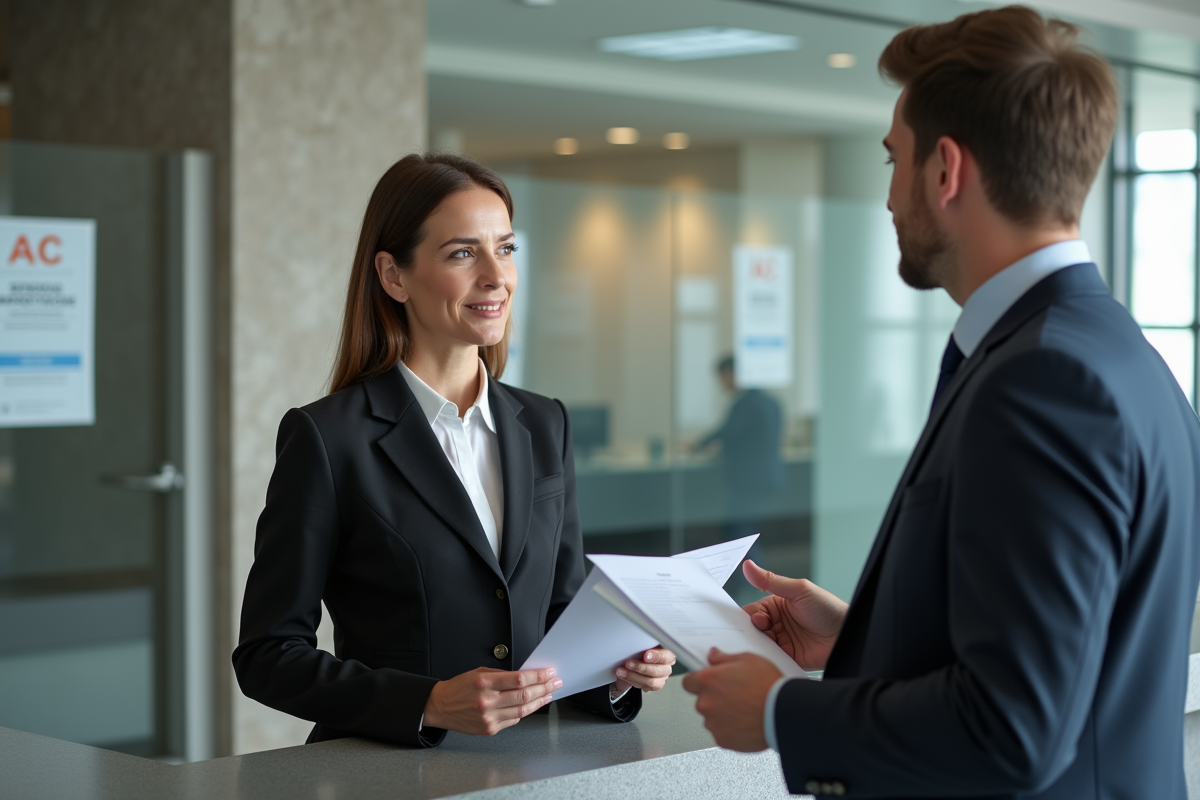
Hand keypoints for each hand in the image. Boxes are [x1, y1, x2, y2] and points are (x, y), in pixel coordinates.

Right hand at [423, 667, 559, 735]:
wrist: (441, 706)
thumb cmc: (459, 688)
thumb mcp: (479, 673)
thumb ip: (501, 675)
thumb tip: (525, 676)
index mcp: (484, 684)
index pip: (519, 679)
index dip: (538, 676)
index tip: (549, 673)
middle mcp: (487, 702)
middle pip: (524, 695)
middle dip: (544, 688)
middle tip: (555, 683)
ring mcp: (489, 718)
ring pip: (522, 710)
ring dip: (539, 702)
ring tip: (548, 695)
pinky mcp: (490, 729)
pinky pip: (513, 720)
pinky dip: (525, 712)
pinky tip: (532, 705)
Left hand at [612, 647, 675, 693]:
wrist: (634, 662)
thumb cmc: (640, 650)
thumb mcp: (643, 644)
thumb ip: (643, 644)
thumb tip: (636, 641)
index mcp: (667, 653)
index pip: (666, 655)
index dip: (656, 656)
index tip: (645, 655)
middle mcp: (667, 666)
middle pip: (658, 671)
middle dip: (641, 667)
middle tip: (628, 663)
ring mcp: (662, 677)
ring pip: (650, 681)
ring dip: (633, 676)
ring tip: (621, 671)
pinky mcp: (655, 685)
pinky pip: (644, 687)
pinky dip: (631, 680)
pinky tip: (623, 676)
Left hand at [681, 649, 781, 751]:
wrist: (784, 713)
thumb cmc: (768, 685)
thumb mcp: (748, 659)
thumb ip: (724, 658)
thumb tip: (713, 655)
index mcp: (708, 680)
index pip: (688, 682)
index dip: (698, 682)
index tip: (708, 683)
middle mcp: (706, 702)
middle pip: (701, 701)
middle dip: (714, 698)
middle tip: (735, 696)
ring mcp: (713, 723)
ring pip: (712, 718)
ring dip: (722, 715)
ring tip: (744, 710)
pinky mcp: (723, 740)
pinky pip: (722, 733)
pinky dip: (731, 730)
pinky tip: (746, 722)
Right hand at [741, 560, 846, 670]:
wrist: (847, 635)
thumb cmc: (828, 609)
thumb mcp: (799, 590)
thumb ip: (771, 581)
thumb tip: (748, 566)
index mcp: (776, 606)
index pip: (752, 610)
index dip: (748, 615)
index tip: (754, 619)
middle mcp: (776, 623)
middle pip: (752, 629)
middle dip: (751, 631)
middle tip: (762, 631)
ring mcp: (781, 641)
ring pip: (759, 644)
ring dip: (758, 644)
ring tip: (768, 643)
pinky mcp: (787, 657)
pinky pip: (770, 658)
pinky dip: (766, 657)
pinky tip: (770, 655)